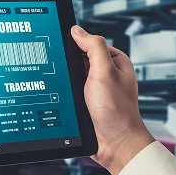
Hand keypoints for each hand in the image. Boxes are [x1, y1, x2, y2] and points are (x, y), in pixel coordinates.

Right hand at [71, 25, 153, 174]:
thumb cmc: (116, 111)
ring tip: (61, 85)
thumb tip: (77, 31)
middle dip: (67, 65)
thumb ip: (93, 47)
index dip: (75, 45)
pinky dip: (62, 91)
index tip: (62, 47)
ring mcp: (93, 88)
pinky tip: (59, 94)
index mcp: (115, 61)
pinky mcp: (84, 101)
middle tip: (62, 70)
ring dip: (63, 80)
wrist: (113, 143)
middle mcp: (105, 74)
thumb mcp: (104, 72)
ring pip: (70, 75)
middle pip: (77, 59)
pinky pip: (68, 90)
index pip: (89, 43)